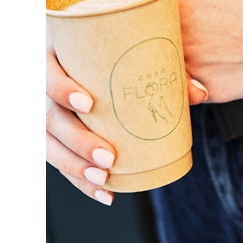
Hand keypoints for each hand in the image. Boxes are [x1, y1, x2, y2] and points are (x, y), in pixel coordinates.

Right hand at [46, 41, 209, 204]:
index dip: (62, 89)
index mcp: (57, 55)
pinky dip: (81, 182)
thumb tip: (199, 93)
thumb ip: (166, 67)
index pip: (47, 72)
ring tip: (105, 180)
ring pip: (48, 145)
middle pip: (48, 117)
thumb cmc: (115, 47)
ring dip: (75, 167)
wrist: (96, 51)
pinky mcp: (54, 137)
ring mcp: (46, 113)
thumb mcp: (136, 50)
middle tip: (109, 157)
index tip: (88, 104)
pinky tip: (105, 194)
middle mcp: (44, 86)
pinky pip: (60, 162)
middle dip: (77, 141)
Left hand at [128, 0, 242, 102]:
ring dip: (160, 59)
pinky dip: (183, 81)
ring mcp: (200, 71)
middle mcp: (186, 42)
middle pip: (143, 41)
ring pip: (161, 68)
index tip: (140, 3)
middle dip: (143, 33)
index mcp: (184, 7)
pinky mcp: (215, 92)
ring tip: (174, 47)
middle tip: (150, 26)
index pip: (136, 7)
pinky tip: (195, 67)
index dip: (135, 5)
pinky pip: (185, 91)